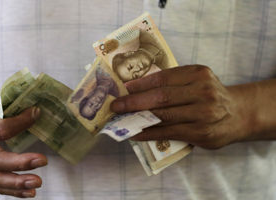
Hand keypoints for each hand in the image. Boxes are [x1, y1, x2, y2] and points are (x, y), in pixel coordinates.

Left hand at [111, 65, 255, 148]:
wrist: (238, 114)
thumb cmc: (208, 95)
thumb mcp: (196, 80)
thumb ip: (172, 82)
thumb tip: (135, 89)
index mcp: (198, 74)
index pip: (163, 78)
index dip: (141, 84)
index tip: (124, 89)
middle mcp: (203, 92)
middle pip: (161, 97)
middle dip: (134, 102)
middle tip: (117, 106)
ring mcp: (203, 114)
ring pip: (164, 116)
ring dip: (139, 119)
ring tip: (122, 120)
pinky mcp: (201, 133)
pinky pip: (169, 133)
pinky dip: (150, 133)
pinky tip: (136, 133)